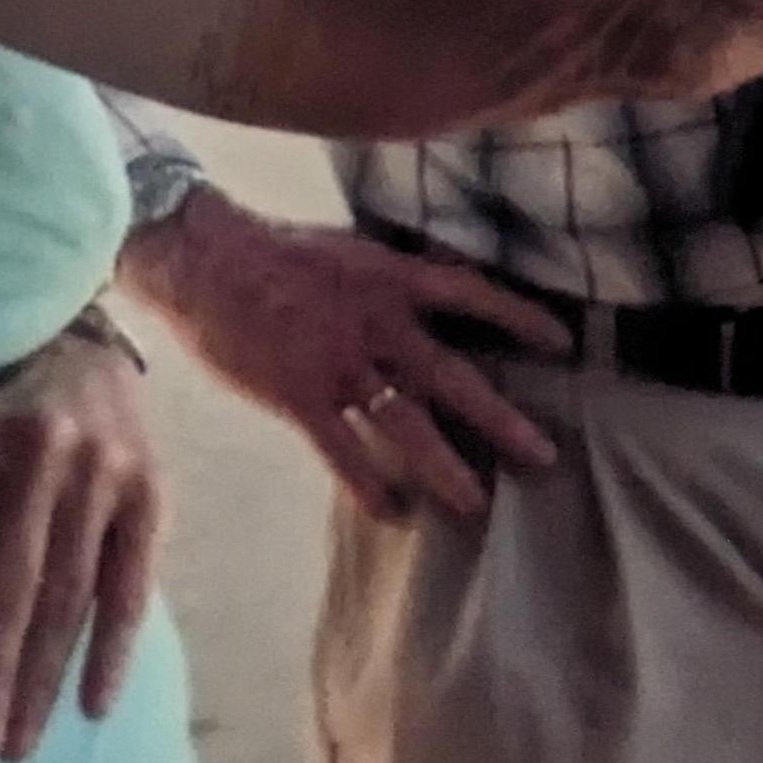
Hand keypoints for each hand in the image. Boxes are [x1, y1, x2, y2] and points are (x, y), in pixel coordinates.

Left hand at [0, 315, 160, 762]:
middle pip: (9, 584)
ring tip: (18, 743)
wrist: (71, 333)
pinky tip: (93, 705)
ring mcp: (101, 468)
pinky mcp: (149, 486)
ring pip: (68, 595)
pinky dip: (113, 649)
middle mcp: (37, 448)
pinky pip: (132, 583)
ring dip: (43, 679)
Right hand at [121, 192, 570, 520]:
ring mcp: (337, 362)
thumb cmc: (272, 252)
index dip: (516, 316)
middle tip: (543, 455)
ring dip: (443, 467)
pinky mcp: (299, 394)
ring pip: (404, 423)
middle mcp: (374, 321)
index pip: (468, 292)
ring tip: (476, 503)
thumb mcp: (347, 250)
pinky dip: (369, 484)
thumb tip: (437, 292)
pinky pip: (343, 450)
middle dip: (499, 418)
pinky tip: (393, 513)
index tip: (560, 341)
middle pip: (450, 375)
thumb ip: (391, 278)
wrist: (203, 260)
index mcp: (388, 275)